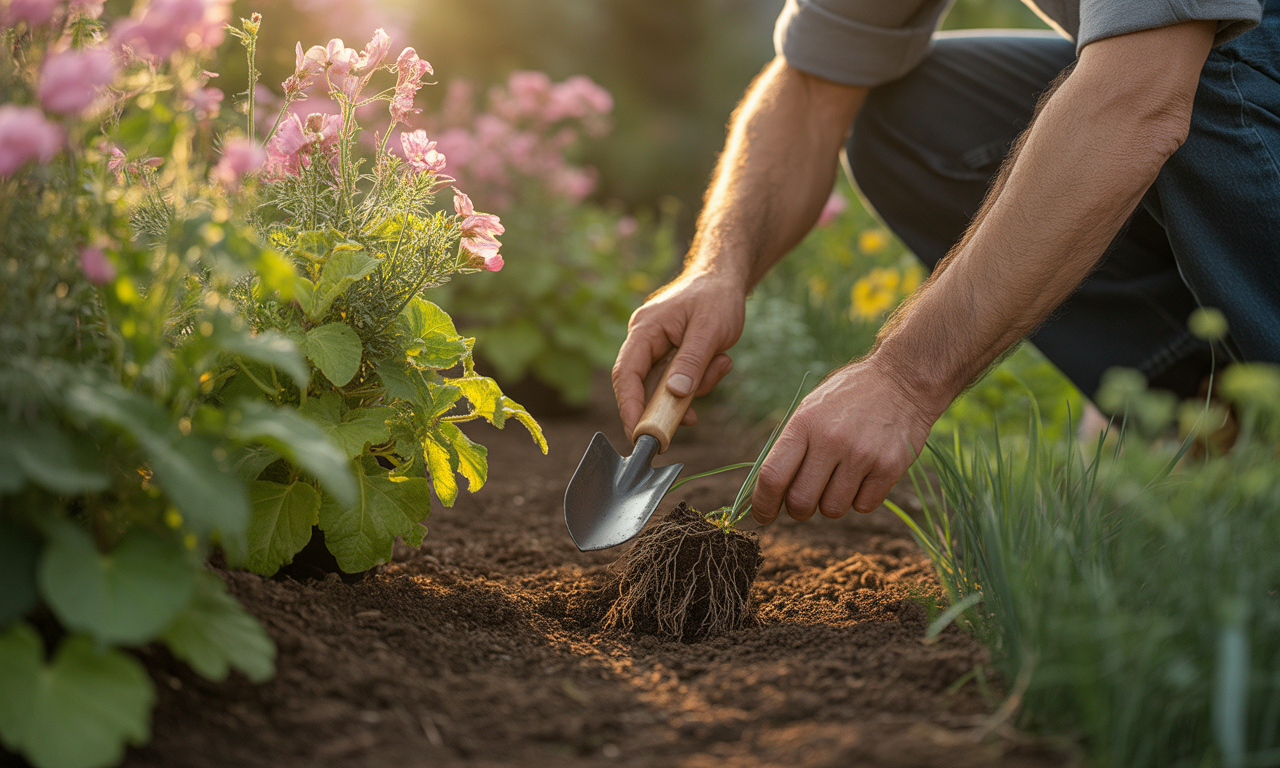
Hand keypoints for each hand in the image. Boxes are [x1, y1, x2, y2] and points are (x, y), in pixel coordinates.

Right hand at [613, 272, 745, 436]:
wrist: (725, 279)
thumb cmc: (716, 297)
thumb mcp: (710, 330)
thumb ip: (692, 362)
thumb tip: (675, 395)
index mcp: (645, 330)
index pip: (626, 374)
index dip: (629, 407)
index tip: (638, 434)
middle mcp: (645, 341)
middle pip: (644, 386)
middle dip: (669, 403)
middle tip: (691, 419)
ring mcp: (657, 350)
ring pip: (666, 387)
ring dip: (696, 386)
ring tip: (722, 362)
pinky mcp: (671, 357)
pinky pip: (679, 381)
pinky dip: (700, 381)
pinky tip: (720, 363)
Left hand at [750, 358, 940, 522]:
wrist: (903, 380)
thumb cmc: (848, 398)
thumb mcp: (811, 409)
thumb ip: (791, 447)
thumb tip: (769, 491)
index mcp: (805, 423)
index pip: (773, 476)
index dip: (762, 503)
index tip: (762, 516)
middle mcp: (832, 440)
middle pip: (801, 501)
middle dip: (798, 509)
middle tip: (804, 501)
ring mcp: (863, 455)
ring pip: (832, 509)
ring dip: (831, 502)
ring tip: (840, 476)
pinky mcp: (890, 468)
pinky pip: (863, 506)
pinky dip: (859, 498)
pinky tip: (864, 474)